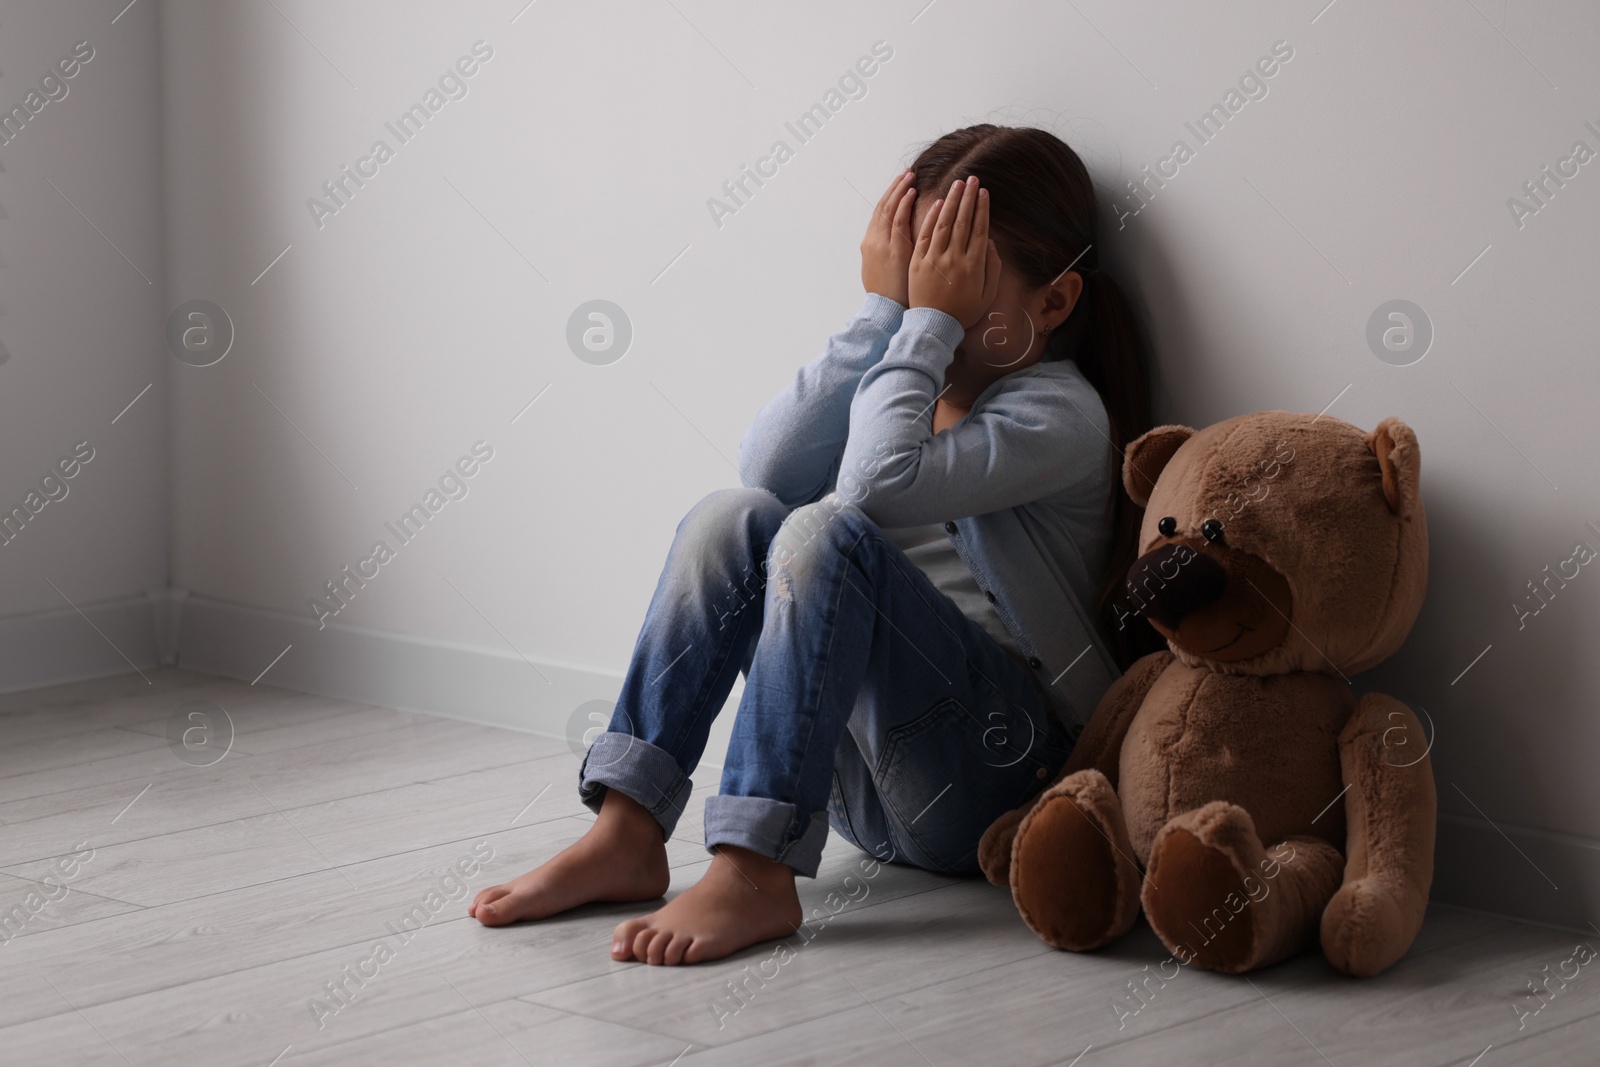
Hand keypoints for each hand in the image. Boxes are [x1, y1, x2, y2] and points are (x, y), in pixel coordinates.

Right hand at [860, 170, 916, 306]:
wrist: (885, 312)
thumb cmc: (890, 296)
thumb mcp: (880, 271)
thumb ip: (886, 253)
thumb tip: (895, 242)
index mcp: (870, 245)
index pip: (880, 214)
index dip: (890, 197)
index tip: (901, 185)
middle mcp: (873, 241)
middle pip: (883, 207)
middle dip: (894, 188)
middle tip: (906, 173)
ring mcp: (881, 245)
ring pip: (888, 209)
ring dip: (899, 190)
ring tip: (910, 176)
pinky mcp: (892, 251)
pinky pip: (897, 221)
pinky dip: (902, 205)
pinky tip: (911, 192)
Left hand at [908, 176, 1000, 329]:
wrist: (934, 326)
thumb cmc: (963, 312)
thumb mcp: (986, 294)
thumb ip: (993, 268)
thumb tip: (991, 242)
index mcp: (974, 265)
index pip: (979, 229)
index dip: (982, 208)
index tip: (984, 192)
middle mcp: (955, 258)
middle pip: (963, 221)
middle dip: (968, 197)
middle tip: (972, 179)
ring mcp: (935, 259)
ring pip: (944, 223)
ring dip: (951, 201)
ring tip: (957, 184)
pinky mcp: (918, 262)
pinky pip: (926, 235)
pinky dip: (932, 218)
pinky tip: (938, 204)